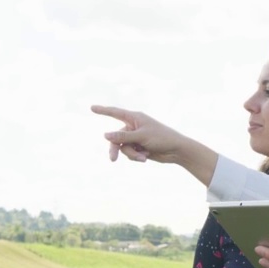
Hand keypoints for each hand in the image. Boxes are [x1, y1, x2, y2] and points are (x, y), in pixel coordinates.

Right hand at [91, 105, 219, 183]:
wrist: (176, 151)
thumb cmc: (162, 138)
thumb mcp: (141, 137)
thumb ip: (123, 137)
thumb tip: (105, 135)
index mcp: (135, 118)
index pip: (115, 113)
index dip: (103, 111)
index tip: (92, 108)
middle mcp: (134, 127)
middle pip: (116, 138)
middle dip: (116, 149)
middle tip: (112, 159)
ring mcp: (136, 138)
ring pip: (123, 148)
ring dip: (132, 154)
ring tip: (143, 157)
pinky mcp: (139, 148)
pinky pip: (130, 154)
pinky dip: (136, 157)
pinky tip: (146, 157)